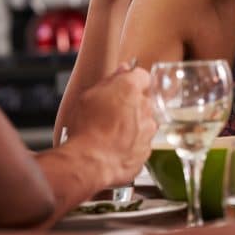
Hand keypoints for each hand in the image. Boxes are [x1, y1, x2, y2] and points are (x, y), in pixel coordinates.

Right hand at [61, 66, 157, 186]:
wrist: (89, 163)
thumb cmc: (86, 129)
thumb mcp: (89, 96)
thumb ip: (110, 81)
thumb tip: (122, 71)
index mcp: (131, 89)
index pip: (141, 76)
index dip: (131, 80)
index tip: (122, 86)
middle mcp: (146, 108)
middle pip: (143, 101)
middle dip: (131, 105)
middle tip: (110, 114)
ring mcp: (149, 131)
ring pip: (143, 123)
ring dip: (131, 126)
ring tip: (109, 134)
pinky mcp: (146, 151)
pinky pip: (140, 143)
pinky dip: (130, 145)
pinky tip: (113, 148)